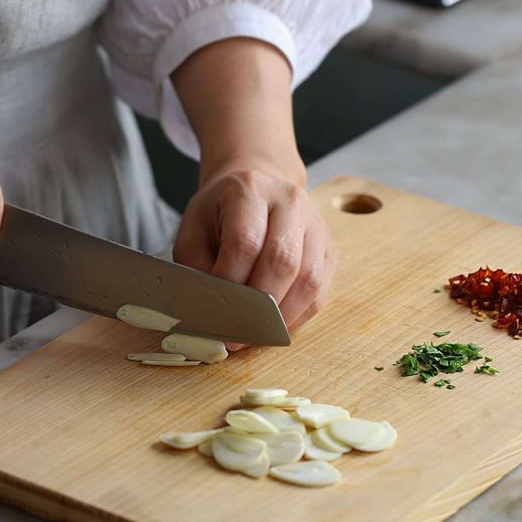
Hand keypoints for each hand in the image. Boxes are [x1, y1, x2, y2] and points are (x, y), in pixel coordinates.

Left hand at [170, 37, 335, 342]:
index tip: (213, 313)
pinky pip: (320, 291)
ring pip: (307, 279)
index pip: (245, 242)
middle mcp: (290, 202)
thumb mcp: (193, 228)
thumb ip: (196, 265)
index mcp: (250, 190)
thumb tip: (209, 308)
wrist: (256, 184)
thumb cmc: (220, 211)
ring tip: (253, 336)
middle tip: (234, 335)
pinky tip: (274, 329)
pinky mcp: (329, 249)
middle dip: (257, 307)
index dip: (230, 283)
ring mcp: (315, 225)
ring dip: (280, 317)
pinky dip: (297, 316)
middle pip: (282, 261)